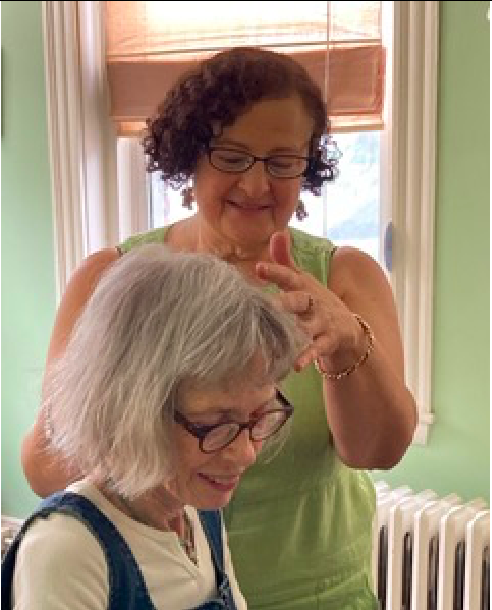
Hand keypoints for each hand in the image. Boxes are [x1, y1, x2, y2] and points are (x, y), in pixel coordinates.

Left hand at [256, 230, 362, 372]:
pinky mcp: (329, 341)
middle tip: (268, 305)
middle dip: (285, 302)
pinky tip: (295, 364)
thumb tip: (277, 232)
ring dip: (294, 331)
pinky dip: (306, 356)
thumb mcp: (302, 280)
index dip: (275, 271)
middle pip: (299, 300)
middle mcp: (312, 302)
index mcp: (303, 286)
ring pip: (306, 326)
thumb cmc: (315, 302)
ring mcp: (322, 322)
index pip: (289, 276)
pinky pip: (316, 349)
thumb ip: (286, 260)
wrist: (349, 329)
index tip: (259, 268)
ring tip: (279, 336)